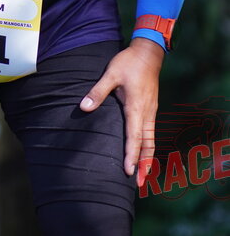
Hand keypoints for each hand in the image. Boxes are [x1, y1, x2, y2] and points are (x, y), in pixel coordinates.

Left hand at [79, 38, 163, 185]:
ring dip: (148, 157)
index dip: (131, 154)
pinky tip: (145, 152)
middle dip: (143, 163)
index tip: (128, 170)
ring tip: (144, 174)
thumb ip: (98, 91)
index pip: (134, 136)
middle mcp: (146, 112)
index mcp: (136, 106)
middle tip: (139, 183)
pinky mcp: (151, 108)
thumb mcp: (111, 74)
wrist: (149, 52)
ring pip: (151, 139)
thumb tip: (84, 107)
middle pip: (147, 143)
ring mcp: (151, 110)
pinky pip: (151, 132)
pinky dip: (149, 146)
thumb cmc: (129, 62)